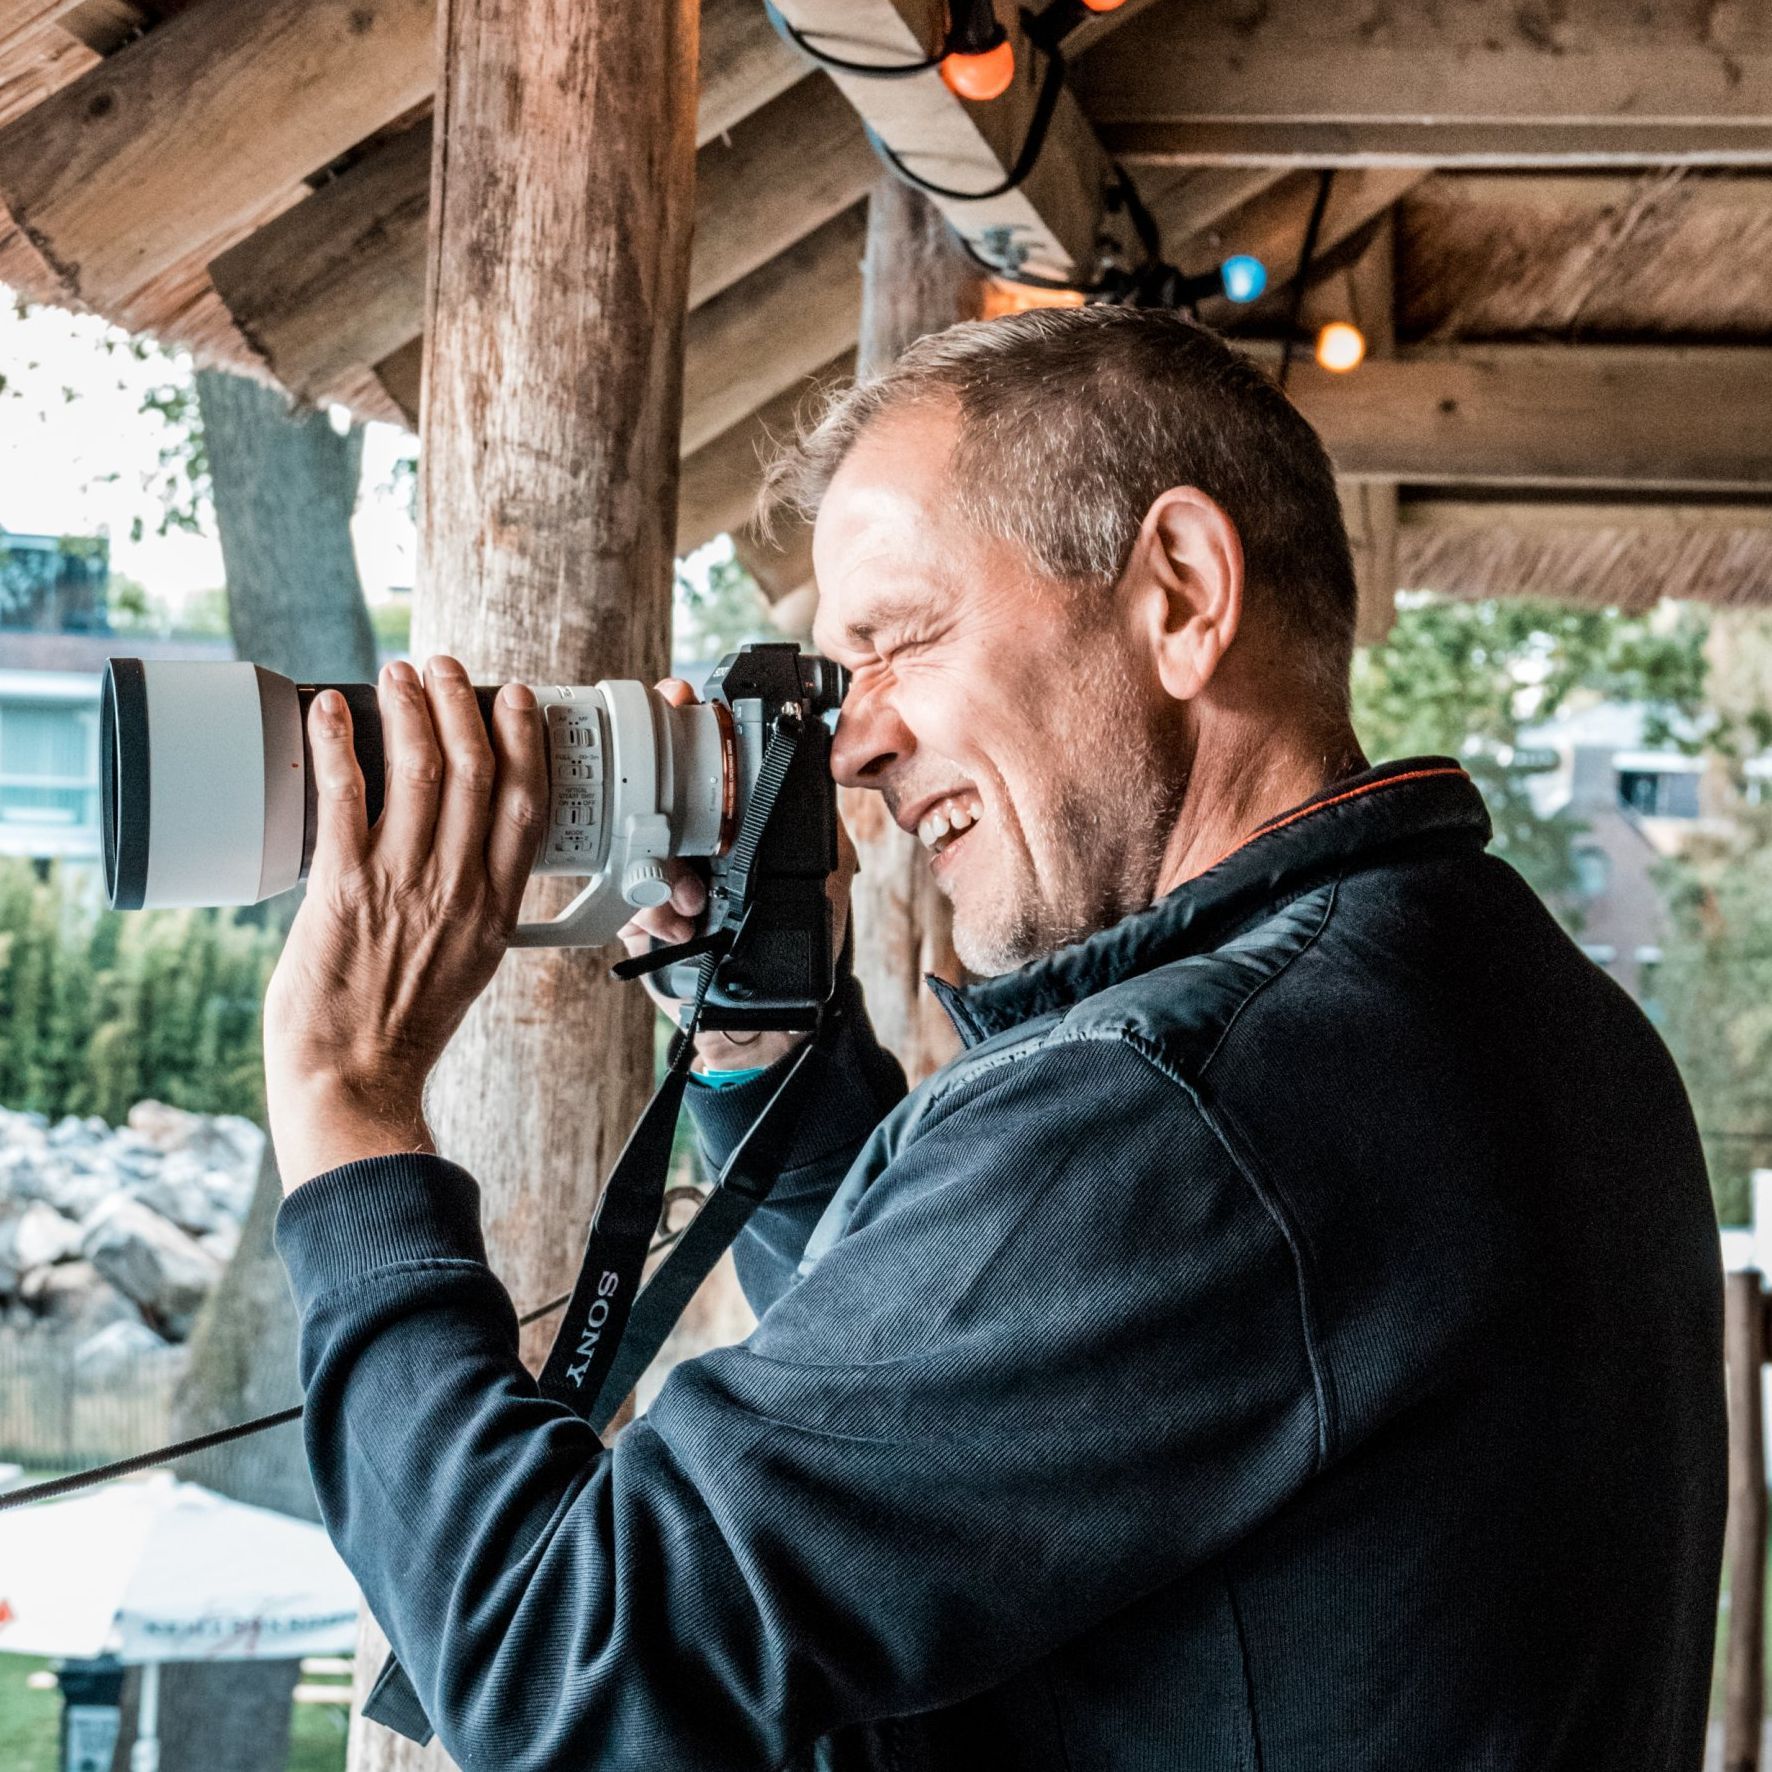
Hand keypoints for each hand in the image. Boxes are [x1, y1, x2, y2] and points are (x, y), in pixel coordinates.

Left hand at [264, 656, 547, 1190]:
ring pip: (418, 773)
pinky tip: (331, 712)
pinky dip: (338, 746)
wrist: (356, 1082)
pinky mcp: (342, 890)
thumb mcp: (467, 965)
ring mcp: (403, 886)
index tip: (517, 701)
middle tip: (446, 669)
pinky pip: (345, 800)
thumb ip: (472, 909)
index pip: (526, 804)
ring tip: (398, 673)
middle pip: (475, 772)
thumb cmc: (402, 1034)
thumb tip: (460, 863)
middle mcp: (458, 888)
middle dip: (462, 705)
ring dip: (409, 710)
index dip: (525, 740)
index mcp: (495, 908)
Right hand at [618, 678, 856, 1075]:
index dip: (681, 724)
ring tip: (691, 908)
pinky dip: (647, 913)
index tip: (676, 699)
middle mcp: (691, 840)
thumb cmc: (809, 941)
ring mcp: (660, 877)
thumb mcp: (827, 869)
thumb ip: (815, 819)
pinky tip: (678, 931)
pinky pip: (625, 899)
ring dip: (656, 875)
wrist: (767, 1023)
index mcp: (732, 818)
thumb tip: (811, 764)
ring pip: (632, 844)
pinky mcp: (638, 919)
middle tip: (661, 797)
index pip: (698, 757)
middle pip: (651, 790)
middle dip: (651, 794)